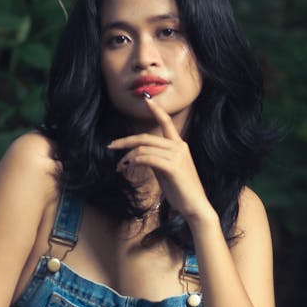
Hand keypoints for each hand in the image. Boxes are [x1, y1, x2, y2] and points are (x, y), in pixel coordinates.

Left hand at [107, 97, 212, 223]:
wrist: (195, 206)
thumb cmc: (180, 191)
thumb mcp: (166, 171)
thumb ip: (156, 159)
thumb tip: (140, 156)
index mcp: (179, 145)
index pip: (166, 123)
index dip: (156, 110)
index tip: (147, 100)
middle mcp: (179, 147)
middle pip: (146, 138)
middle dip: (125, 141)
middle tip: (111, 146)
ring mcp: (177, 156)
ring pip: (144, 149)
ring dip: (127, 157)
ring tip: (120, 167)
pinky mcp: (173, 167)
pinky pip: (147, 159)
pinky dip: (134, 162)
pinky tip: (128, 168)